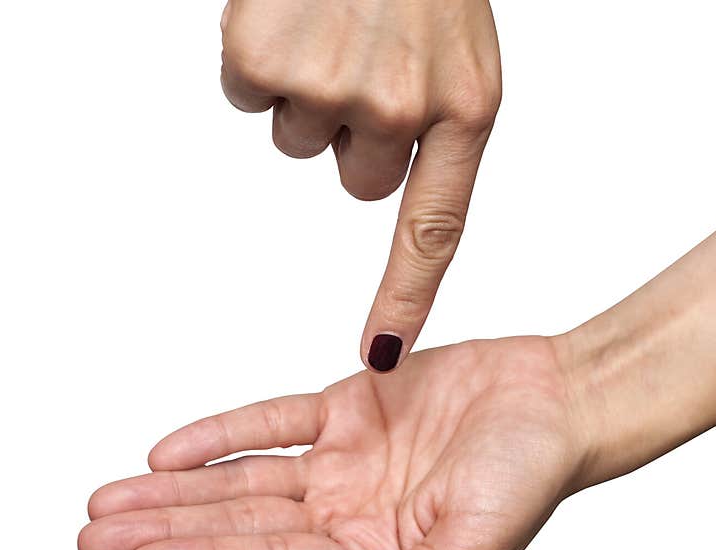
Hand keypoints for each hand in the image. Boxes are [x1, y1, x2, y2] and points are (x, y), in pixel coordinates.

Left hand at [79, 337, 585, 549]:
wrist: (557, 400)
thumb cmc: (530, 476)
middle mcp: (346, 515)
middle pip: (239, 526)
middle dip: (165, 532)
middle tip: (93, 537)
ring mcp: (343, 461)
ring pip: (242, 478)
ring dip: (177, 488)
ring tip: (111, 499)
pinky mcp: (348, 407)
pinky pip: (274, 420)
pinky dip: (224, 432)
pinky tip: (174, 449)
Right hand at [220, 0, 501, 372]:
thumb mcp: (459, 51)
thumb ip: (432, 123)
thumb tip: (377, 179)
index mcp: (466, 108)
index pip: (435, 231)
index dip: (405, 297)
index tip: (380, 351)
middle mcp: (402, 106)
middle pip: (354, 181)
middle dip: (352, 137)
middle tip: (364, 62)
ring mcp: (332, 84)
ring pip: (298, 139)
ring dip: (307, 92)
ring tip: (333, 26)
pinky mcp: (266, 60)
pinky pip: (249, 95)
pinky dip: (260, 61)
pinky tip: (291, 15)